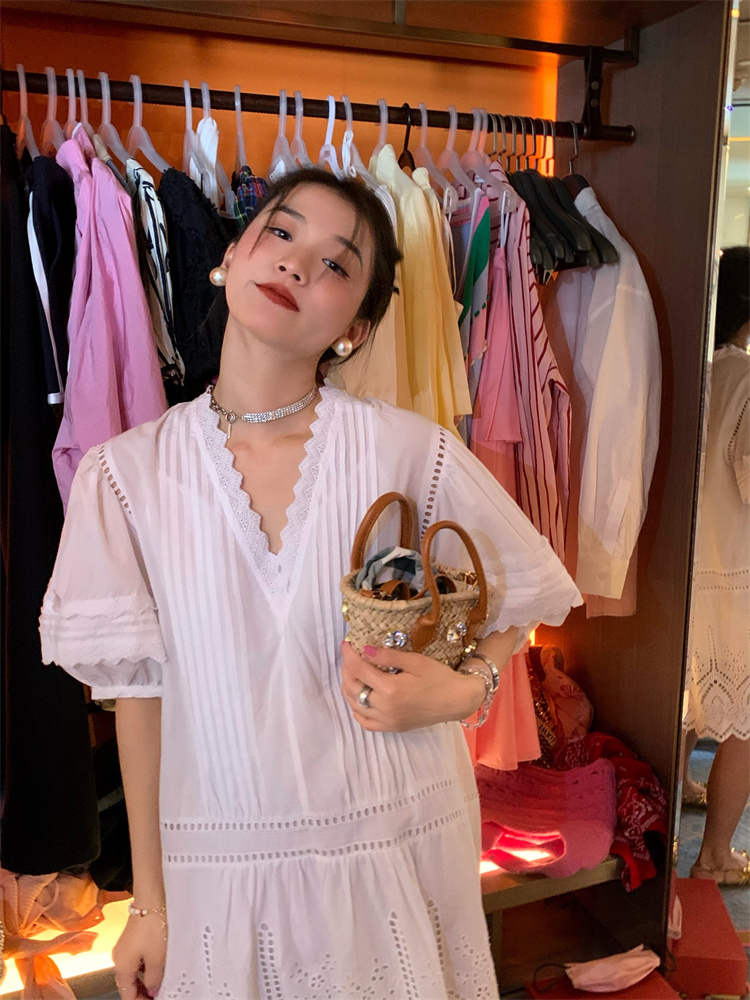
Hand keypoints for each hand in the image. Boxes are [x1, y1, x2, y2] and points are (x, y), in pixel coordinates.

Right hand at [112, 912, 165, 998]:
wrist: (150, 900)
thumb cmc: (152, 926)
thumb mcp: (157, 958)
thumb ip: (154, 979)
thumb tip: (153, 990)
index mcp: (121, 968)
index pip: (127, 995)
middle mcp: (119, 959)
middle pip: (128, 984)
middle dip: (142, 992)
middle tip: (157, 994)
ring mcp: (124, 949)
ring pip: (132, 972)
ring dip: (144, 980)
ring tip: (159, 984)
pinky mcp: (130, 939)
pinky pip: (135, 960)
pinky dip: (144, 968)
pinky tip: (156, 967)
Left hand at [341, 641, 484, 731]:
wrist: (458, 701)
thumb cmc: (439, 677)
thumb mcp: (415, 661)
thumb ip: (388, 656)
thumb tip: (365, 650)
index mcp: (390, 689)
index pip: (359, 670)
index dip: (349, 655)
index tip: (346, 643)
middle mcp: (384, 708)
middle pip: (353, 688)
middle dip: (346, 669)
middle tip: (350, 656)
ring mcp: (387, 721)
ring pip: (355, 705)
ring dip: (349, 687)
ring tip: (352, 672)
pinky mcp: (392, 728)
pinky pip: (365, 722)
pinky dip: (357, 709)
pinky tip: (360, 697)